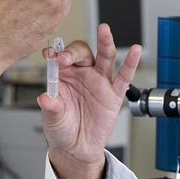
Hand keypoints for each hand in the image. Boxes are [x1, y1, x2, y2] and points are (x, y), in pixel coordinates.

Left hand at [38, 24, 141, 178]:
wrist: (77, 148)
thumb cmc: (62, 129)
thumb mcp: (52, 119)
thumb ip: (50, 107)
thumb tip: (44, 98)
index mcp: (64, 76)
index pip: (60, 57)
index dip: (55, 53)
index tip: (49, 55)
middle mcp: (82, 75)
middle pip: (82, 53)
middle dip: (74, 52)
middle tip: (66, 58)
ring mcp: (99, 82)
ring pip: (104, 57)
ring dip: (104, 42)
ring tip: (104, 30)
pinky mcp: (114, 94)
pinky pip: (123, 76)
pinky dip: (130, 63)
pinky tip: (135, 51)